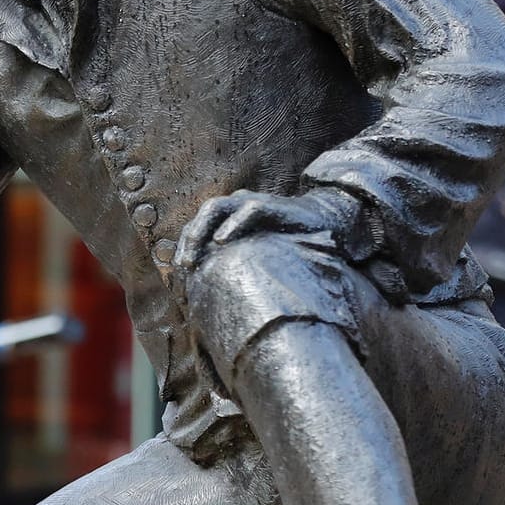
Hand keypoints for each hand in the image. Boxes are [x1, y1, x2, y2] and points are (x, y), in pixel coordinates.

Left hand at [175, 188, 361, 272]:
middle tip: (182, 270)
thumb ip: (235, 270)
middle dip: (187, 243)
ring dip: (201, 232)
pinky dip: (233, 223)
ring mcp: (252, 203)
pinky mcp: (272, 204)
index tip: (179, 284)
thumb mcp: (256, 259)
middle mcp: (234, 207)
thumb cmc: (287, 244)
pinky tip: (221, 241)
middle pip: (200, 218)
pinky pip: (249, 209)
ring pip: (216, 208)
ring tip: (194, 258)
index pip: (195, 232)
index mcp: (226, 220)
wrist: (325, 222)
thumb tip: (211, 301)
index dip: (183, 254)